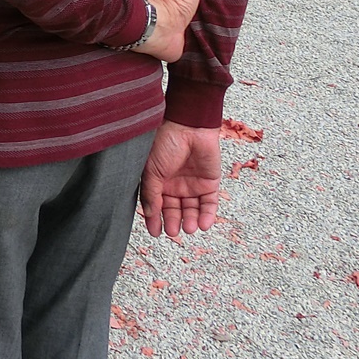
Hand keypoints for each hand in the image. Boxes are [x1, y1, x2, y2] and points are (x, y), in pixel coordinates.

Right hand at [138, 121, 220, 236]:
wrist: (188, 127)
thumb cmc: (164, 142)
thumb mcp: (151, 170)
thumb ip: (151, 194)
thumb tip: (149, 214)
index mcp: (157, 181)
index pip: (155, 204)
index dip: (154, 219)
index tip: (155, 232)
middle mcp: (174, 185)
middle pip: (174, 209)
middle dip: (173, 222)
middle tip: (173, 232)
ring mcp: (192, 184)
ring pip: (192, 209)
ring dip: (191, 220)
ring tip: (189, 228)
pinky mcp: (209, 183)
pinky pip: (209, 203)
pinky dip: (207, 215)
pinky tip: (203, 224)